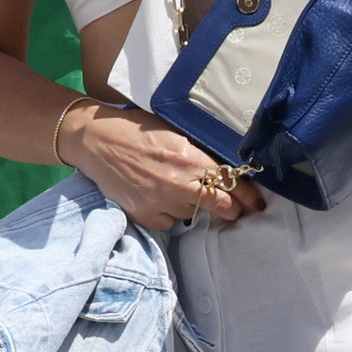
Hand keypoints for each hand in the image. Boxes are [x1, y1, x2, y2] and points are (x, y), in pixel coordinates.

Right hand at [67, 98, 259, 229]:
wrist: (95, 140)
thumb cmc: (134, 129)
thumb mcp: (173, 131)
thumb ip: (198, 150)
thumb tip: (225, 164)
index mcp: (189, 157)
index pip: (230, 182)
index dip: (247, 194)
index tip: (256, 201)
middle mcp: (178, 183)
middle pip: (220, 206)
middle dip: (231, 209)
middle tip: (235, 208)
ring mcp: (160, 202)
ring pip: (192, 214)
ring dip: (194, 206)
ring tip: (180, 191)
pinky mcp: (144, 214)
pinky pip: (169, 221)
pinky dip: (169, 213)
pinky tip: (159, 196)